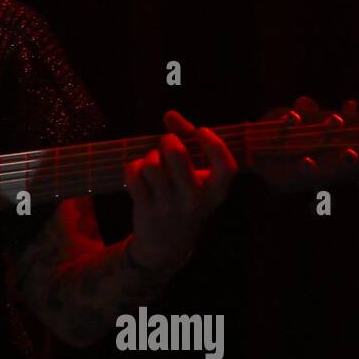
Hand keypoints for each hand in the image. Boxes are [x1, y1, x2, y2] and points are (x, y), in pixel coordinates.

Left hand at [124, 110, 236, 271]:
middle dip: (168, 141)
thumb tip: (170, 114)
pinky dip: (132, 168)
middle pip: (177, 154)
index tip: (201, 131)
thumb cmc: (183, 199)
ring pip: (151, 164)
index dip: (214, 144)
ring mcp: (169, 206)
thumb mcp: (196, 178)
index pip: (226, 167)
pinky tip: (138, 174)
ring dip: (148, 157)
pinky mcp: (146, 209)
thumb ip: (188, 142)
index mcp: (215, 192)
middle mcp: (194, 199)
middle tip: (167, 144)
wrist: (167, 244)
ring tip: (152, 164)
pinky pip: (133, 175)